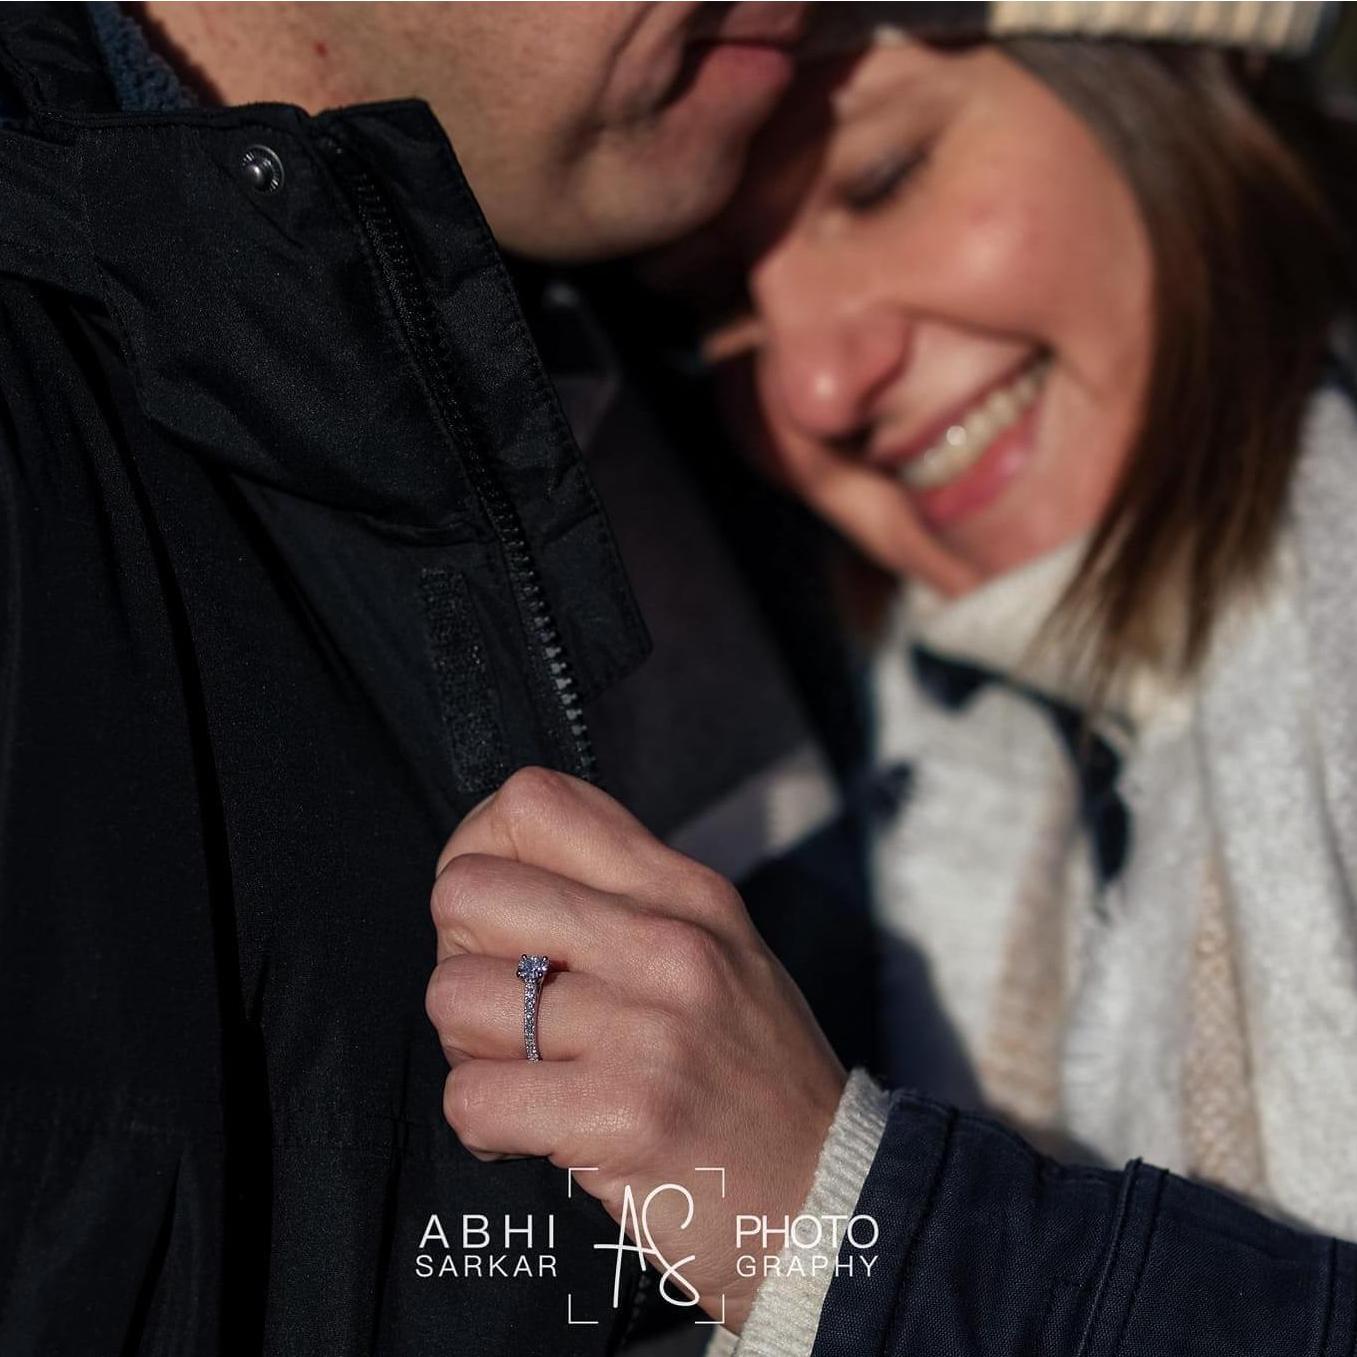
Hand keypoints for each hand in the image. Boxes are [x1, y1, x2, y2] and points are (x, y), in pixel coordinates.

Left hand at [424, 767, 846, 1330]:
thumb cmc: (752, 1071)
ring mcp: (646, 1027)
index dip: (479, 852)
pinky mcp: (622, 1115)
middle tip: (506, 1010)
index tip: (493, 916)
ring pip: (454, 995)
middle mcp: (666, 941)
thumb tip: (502, 869)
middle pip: (467, 892)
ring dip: (469, 1048)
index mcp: (683, 890)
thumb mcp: (716, 947)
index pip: (532, 804)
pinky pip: (473, 1096)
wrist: (831, 1192)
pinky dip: (484, 1124)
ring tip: (526, 1074)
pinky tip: (531, 1132)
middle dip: (460, 958)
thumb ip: (620, 898)